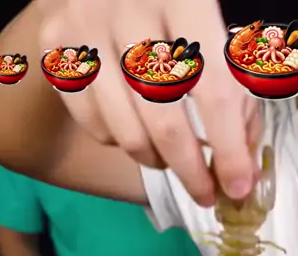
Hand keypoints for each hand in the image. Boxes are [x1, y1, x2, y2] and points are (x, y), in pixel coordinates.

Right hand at [36, 0, 259, 204]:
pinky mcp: (56, 48)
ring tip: (170, 159)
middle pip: (165, 122)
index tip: (237, 187)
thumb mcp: (214, 34)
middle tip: (205, 194)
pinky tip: (135, 128)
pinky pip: (93, 125)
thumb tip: (242, 167)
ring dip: (155, 160)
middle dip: (190, 171)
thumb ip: (238, 96)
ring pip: (126, 132)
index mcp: (185, 0)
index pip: (214, 92)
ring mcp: (87, 29)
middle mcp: (131, 11)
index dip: (229, 149)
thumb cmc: (171, 10)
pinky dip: (119, 142)